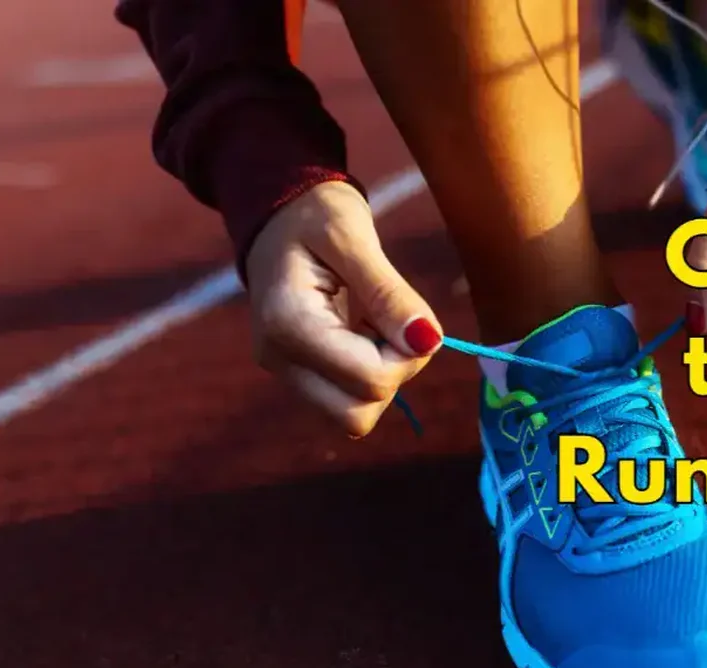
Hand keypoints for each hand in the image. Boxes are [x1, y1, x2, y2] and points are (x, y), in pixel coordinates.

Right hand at [246, 181, 441, 436]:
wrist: (277, 212)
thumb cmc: (316, 214)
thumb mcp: (354, 237)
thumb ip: (389, 293)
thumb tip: (428, 341)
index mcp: (287, 324)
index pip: (370, 382)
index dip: (406, 357)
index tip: (407, 313)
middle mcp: (278, 359)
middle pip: (357, 416)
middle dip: (393, 374)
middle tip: (392, 322)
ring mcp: (284, 372)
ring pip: (352, 416)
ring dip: (381, 375)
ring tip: (372, 321)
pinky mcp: (296, 375)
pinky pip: (345, 400)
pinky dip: (367, 374)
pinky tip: (361, 330)